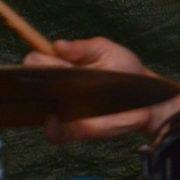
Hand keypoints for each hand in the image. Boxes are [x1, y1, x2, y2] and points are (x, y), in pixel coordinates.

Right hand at [24, 37, 158, 142]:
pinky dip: (51, 130)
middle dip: (35, 79)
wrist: (148, 99)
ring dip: (38, 104)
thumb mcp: (107, 51)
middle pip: (32, 83)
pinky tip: (54, 119)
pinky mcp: (76, 129)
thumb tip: (57, 45)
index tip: (50, 60)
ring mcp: (65, 109)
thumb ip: (83, 47)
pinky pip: (55, 134)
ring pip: (37, 110)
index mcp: (64, 65)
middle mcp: (60, 88)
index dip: (37, 60)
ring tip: (51, 97)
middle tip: (53, 77)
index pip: (36, 60)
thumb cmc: (126, 71)